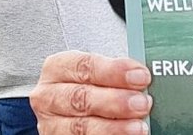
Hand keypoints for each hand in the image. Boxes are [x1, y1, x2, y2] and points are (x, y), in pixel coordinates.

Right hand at [31, 51, 151, 134]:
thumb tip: (144, 78)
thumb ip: (115, 76)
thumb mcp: (94, 76)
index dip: (114, 71)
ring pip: (81, 127)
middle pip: (81, 98)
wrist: (69, 114)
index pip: (84, 66)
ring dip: (113, 128)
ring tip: (139, 127)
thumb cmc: (87, 88)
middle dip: (115, 101)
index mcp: (57, 68)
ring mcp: (51, 123)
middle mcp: (48, 96)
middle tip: (142, 103)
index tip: (141, 76)